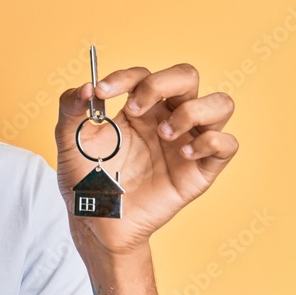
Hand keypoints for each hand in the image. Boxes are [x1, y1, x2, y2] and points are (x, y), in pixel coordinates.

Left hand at [55, 63, 237, 255]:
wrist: (95, 219)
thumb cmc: (85, 179)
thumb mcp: (68, 141)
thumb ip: (69, 108)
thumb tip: (86, 87)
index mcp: (138, 108)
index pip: (144, 75)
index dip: (125, 77)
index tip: (102, 93)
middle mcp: (166, 119)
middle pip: (187, 76)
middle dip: (162, 84)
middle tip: (135, 110)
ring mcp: (186, 143)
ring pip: (220, 104)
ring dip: (192, 111)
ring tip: (164, 134)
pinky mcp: (200, 171)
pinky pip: (228, 144)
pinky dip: (211, 142)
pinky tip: (182, 156)